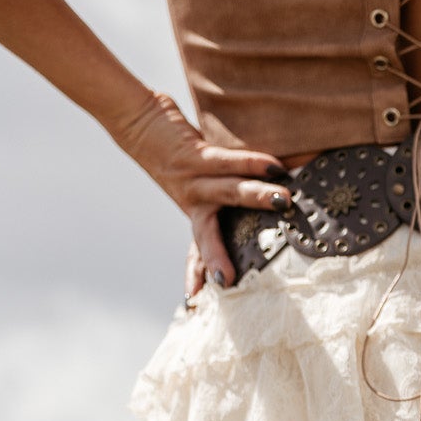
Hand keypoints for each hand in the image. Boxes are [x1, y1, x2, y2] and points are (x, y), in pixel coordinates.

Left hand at [112, 91, 289, 295]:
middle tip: (229, 282)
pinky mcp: (192, 154)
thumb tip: (271, 203)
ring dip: (257, 196)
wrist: (136, 119)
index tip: (195, 300)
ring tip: (284, 201)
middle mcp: (191, 201)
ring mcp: (192, 179)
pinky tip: (272, 165)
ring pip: (228, 192)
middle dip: (218, 257)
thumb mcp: (196, 181)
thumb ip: (224, 194)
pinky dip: (251, 162)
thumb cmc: (173, 150)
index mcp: (194, 213)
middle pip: (206, 236)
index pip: (198, 251)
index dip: (200, 274)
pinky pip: (226, 161)